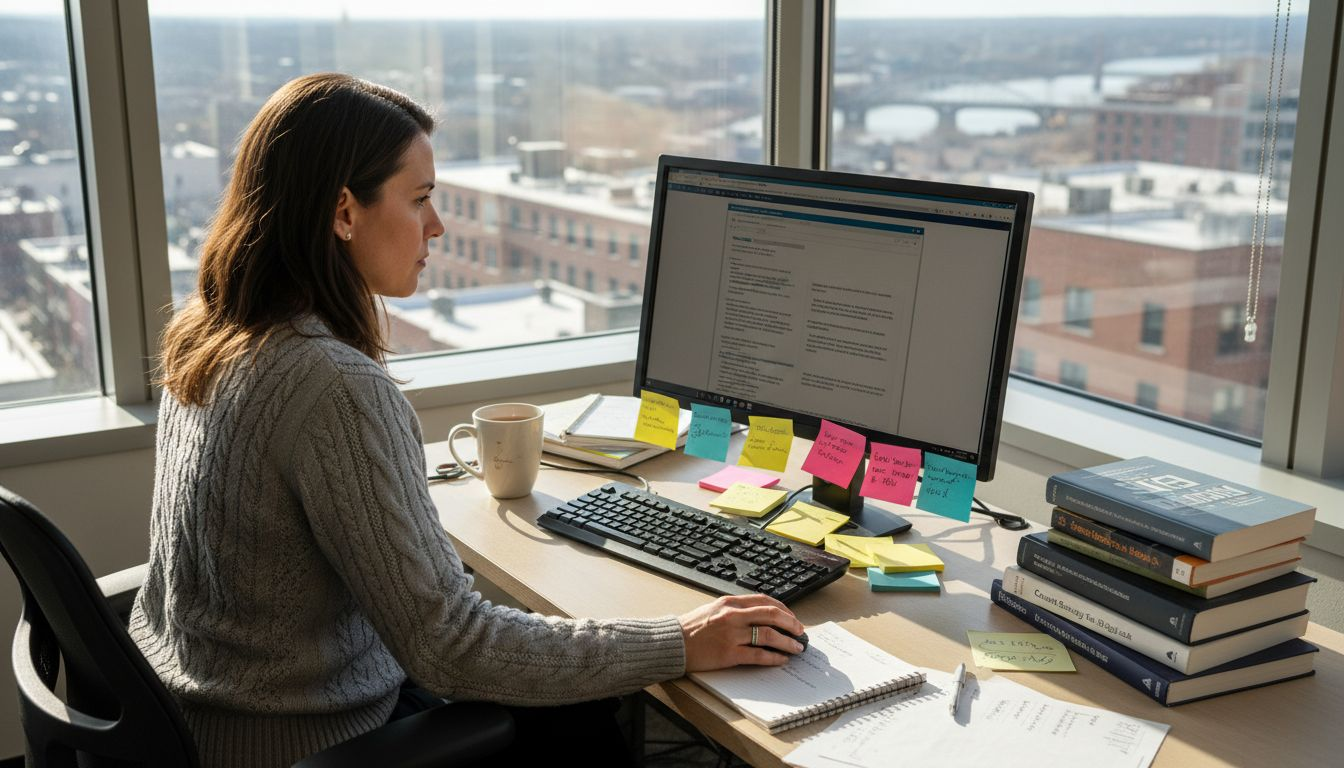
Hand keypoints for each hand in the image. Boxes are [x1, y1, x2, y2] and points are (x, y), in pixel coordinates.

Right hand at [678, 594, 805, 671]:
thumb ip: (735, 610)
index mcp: (730, 602)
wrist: (672, 643)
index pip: (765, 600)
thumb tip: (760, 616)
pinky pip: (758, 655)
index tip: (792, 617)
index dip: (784, 609)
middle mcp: (733, 615)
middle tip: (800, 631)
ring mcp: (732, 634)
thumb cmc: (691, 628)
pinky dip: (774, 657)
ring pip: (769, 635)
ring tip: (796, 647)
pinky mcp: (729, 654)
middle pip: (772, 615)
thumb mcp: (714, 609)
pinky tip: (781, 659)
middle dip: (791, 623)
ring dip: (787, 641)